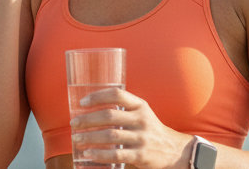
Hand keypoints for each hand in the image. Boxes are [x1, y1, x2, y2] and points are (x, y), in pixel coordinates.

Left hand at [70, 88, 191, 168]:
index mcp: (140, 105)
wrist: (174, 150)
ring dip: (90, 137)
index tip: (82, 102)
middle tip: (74, 124)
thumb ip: (123, 108)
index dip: (97, 96)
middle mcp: (141, 119)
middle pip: (109, 116)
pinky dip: (101, 154)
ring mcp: (142, 138)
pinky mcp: (141, 155)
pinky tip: (89, 154)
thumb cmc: (150, 129)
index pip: (117, 94)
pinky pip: (117, 154)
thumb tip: (90, 109)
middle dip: (87, 119)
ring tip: (77, 139)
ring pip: (110, 135)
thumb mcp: (142, 113)